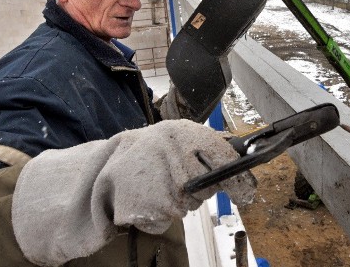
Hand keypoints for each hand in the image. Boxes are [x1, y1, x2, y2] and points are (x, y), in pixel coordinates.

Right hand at [12, 120, 255, 265]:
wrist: (103, 168)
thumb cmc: (149, 156)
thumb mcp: (178, 141)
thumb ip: (209, 149)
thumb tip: (243, 162)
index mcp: (182, 131)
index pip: (223, 156)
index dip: (238, 178)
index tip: (246, 192)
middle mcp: (170, 149)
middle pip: (206, 187)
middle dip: (199, 190)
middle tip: (179, 181)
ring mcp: (156, 175)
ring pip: (188, 204)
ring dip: (177, 202)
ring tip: (156, 186)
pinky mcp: (144, 202)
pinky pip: (167, 217)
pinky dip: (159, 214)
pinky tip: (146, 198)